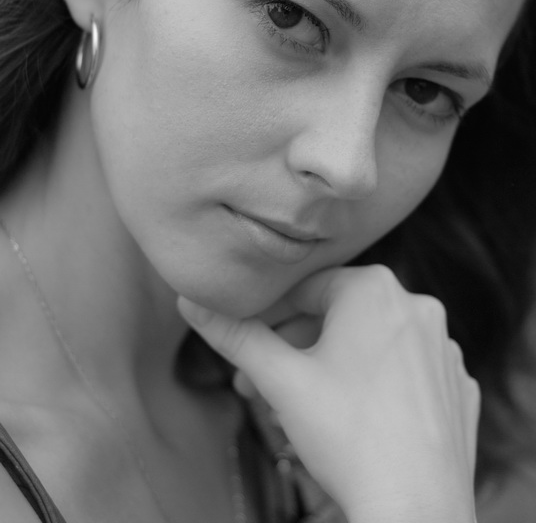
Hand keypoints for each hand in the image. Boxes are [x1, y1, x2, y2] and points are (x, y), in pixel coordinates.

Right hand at [178, 265, 479, 522]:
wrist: (414, 510)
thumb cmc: (347, 436)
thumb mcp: (281, 380)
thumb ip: (236, 335)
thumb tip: (191, 302)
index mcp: (375, 289)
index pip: (303, 290)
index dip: (267, 318)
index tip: (245, 346)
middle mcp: (416, 306)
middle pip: (336, 318)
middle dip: (293, 351)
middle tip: (260, 385)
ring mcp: (443, 348)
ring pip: (368, 346)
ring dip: (328, 369)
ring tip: (299, 409)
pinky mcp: (456, 385)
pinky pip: (403, 372)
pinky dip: (373, 386)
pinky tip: (352, 419)